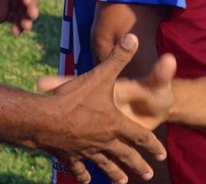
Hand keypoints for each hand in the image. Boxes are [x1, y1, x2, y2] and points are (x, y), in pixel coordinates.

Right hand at [37, 34, 167, 182]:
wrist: (44, 120)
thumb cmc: (74, 97)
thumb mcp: (101, 74)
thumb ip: (119, 56)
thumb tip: (133, 36)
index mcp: (115, 124)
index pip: (139, 137)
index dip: (152, 145)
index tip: (161, 155)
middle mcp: (103, 141)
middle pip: (125, 156)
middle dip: (138, 165)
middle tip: (149, 175)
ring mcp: (86, 150)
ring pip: (104, 164)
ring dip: (114, 173)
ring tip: (122, 182)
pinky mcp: (69, 154)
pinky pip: (79, 167)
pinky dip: (83, 174)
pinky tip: (86, 180)